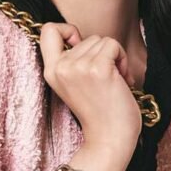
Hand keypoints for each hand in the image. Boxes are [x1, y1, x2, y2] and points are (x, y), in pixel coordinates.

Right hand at [39, 22, 141, 151]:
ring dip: (115, 58)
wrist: (109, 140)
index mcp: (51, 71)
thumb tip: (82, 38)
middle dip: (102, 53)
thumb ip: (71, 62)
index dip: (66, 30)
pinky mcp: (98, 68)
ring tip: (114, 81)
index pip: (48, 30)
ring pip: (102, 40)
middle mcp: (60, 67)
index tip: (79, 46)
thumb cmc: (99, 112)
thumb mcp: (73, 84)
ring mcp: (78, 67)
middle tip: (106, 78)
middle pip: (87, 37)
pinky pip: (113, 45)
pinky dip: (123, 59)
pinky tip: (122, 79)